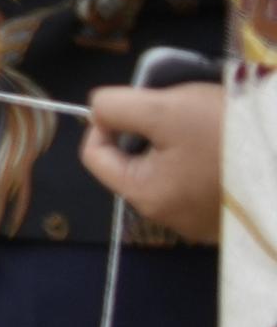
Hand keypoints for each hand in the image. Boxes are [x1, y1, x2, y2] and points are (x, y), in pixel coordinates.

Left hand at [82, 78, 223, 240]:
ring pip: (167, 171)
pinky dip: (202, 160)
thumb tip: (98, 113)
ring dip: (176, 144)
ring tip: (205, 126)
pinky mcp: (230, 216)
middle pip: (133, 163)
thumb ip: (115, 107)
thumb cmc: (225, 134)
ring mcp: (204, 222)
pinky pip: (198, 183)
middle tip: (177, 112)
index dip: (104, 123)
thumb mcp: (161, 108)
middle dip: (146, 132)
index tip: (136, 104)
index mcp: (146, 196)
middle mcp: (172, 219)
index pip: (95, 156)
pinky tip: (224, 145)